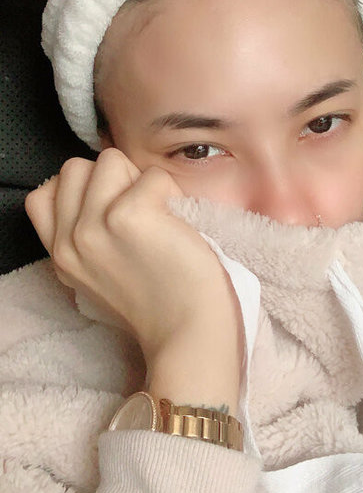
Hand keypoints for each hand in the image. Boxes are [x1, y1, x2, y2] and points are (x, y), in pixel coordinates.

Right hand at [25, 149, 242, 381]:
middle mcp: (70, 241)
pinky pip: (152, 175)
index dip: (77, 189)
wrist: (189, 331)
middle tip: (139, 212)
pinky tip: (177, 224)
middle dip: (111, 179)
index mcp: (60, 256)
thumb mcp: (98, 276)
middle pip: (75, 168)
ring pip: (110, 160)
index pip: (42, 195)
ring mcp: (96, 226)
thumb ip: (83, 238)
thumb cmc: (158, 302)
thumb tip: (96, 189)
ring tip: (159, 216)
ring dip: (140, 180)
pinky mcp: (130, 215)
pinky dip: (171, 192)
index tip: (108, 207)